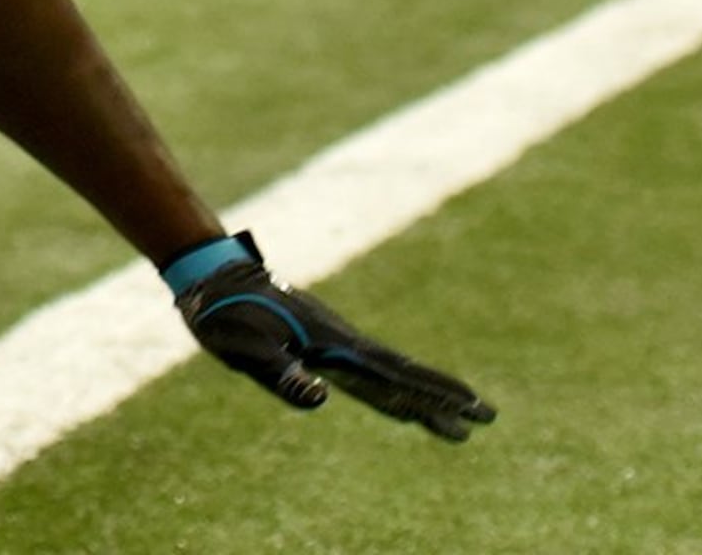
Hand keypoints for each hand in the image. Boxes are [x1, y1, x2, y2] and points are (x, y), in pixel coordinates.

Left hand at [171, 234, 493, 441]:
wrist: (214, 277)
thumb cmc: (226, 316)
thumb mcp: (247, 351)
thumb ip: (282, 374)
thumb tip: (321, 401)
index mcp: (335, 345)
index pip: (396, 373)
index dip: (434, 391)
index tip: (471, 406)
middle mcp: (344, 342)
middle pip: (405, 375)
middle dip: (445, 398)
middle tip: (487, 419)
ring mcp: (337, 342)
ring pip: (392, 374)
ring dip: (425, 397)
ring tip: (457, 424)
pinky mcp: (324, 343)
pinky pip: (371, 372)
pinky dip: (396, 390)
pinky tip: (402, 404)